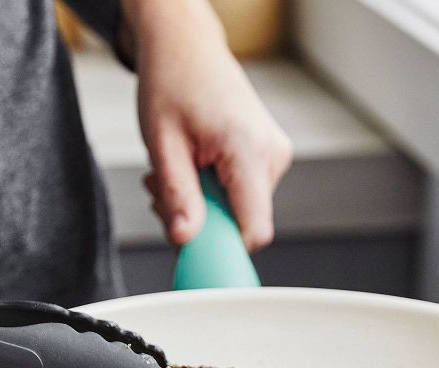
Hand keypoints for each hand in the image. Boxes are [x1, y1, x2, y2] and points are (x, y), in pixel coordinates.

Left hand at [120, 0, 291, 251]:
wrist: (186, 45)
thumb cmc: (174, 81)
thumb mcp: (163, 144)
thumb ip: (178, 197)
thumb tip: (186, 241)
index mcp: (250, 150)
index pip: (253, 230)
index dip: (224, 250)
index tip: (193, 251)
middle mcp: (272, 156)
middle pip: (243, 224)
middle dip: (202, 222)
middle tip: (167, 195)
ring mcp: (275, 157)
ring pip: (240, 212)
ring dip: (204, 206)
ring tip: (179, 171)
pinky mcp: (269, 159)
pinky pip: (243, 196)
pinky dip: (215, 193)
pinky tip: (196, 169)